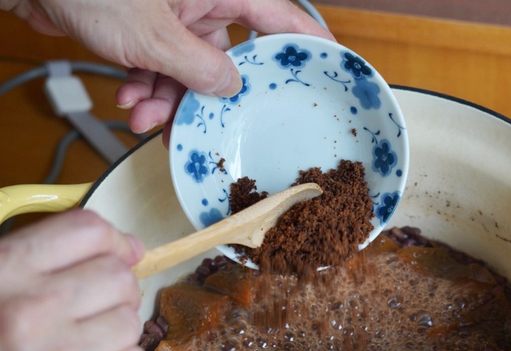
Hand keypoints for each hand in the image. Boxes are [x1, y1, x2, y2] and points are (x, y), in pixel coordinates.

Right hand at [0, 210, 145, 350]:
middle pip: (119, 277)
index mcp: (3, 272)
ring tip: (80, 341)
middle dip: (113, 287)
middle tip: (90, 305)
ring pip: (131, 321)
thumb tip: (129, 247)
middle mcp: (32, 313)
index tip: (115, 252)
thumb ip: (45, 252)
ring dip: (114, 328)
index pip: (87, 231)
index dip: (110, 239)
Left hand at [5, 0, 333, 136]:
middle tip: (206, 123)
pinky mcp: (148, 32)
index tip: (328, 71)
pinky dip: (146, 90)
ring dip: (169, 101)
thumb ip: (199, 68)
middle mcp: (203, 2)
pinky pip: (162, 71)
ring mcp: (174, 18)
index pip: (280, 18)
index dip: (307, 45)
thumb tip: (231, 89)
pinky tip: (128, 97)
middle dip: (209, 96)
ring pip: (190, 73)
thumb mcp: (152, 36)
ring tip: (144, 115)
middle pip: (230, 59)